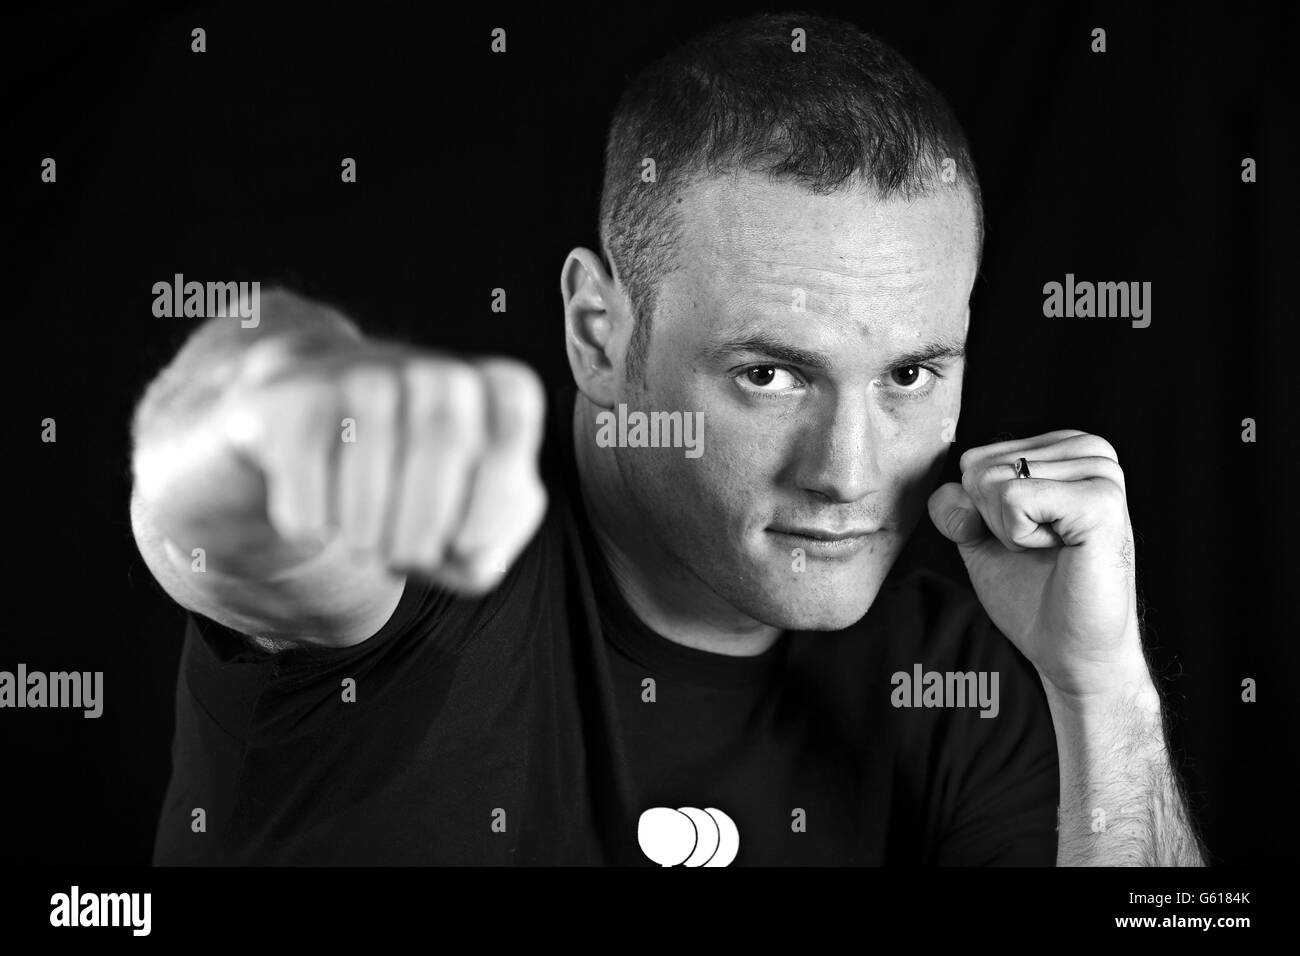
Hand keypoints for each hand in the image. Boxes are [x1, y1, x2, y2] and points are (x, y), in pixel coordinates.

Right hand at [216, 340, 548, 593]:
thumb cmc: (405, 483)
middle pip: (442, 438)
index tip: (467, 546)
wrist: (306, 428)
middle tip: (405, 559)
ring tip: (364, 544)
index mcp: (487, 389)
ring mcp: (359, 373)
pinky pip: (308, 479)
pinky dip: (312, 522)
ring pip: (371, 460)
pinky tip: (316, 522)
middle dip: (424, 525)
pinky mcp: (292, 398)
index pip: (510, 419)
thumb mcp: (460, 518)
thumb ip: (488, 546)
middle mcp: (428, 366)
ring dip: (368, 534)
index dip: (493, 496)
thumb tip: (481, 560)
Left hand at [927, 429, 1145, 698]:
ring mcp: (1101, 472)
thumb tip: (954, 492)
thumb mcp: (979, 537)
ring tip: (1054, 550)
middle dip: (993, 520)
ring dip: (1010, 530)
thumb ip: (954, 504)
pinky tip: (1062, 551)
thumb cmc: (1033, 593)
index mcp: (1065, 449)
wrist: (1071, 649)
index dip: (981, 511)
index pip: (974, 458)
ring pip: (993, 481)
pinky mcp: (1100, 501)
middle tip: (1041, 548)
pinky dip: (1021, 536)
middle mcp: (1089, 450)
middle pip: (979, 467)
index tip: (1026, 536)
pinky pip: (1013, 499)